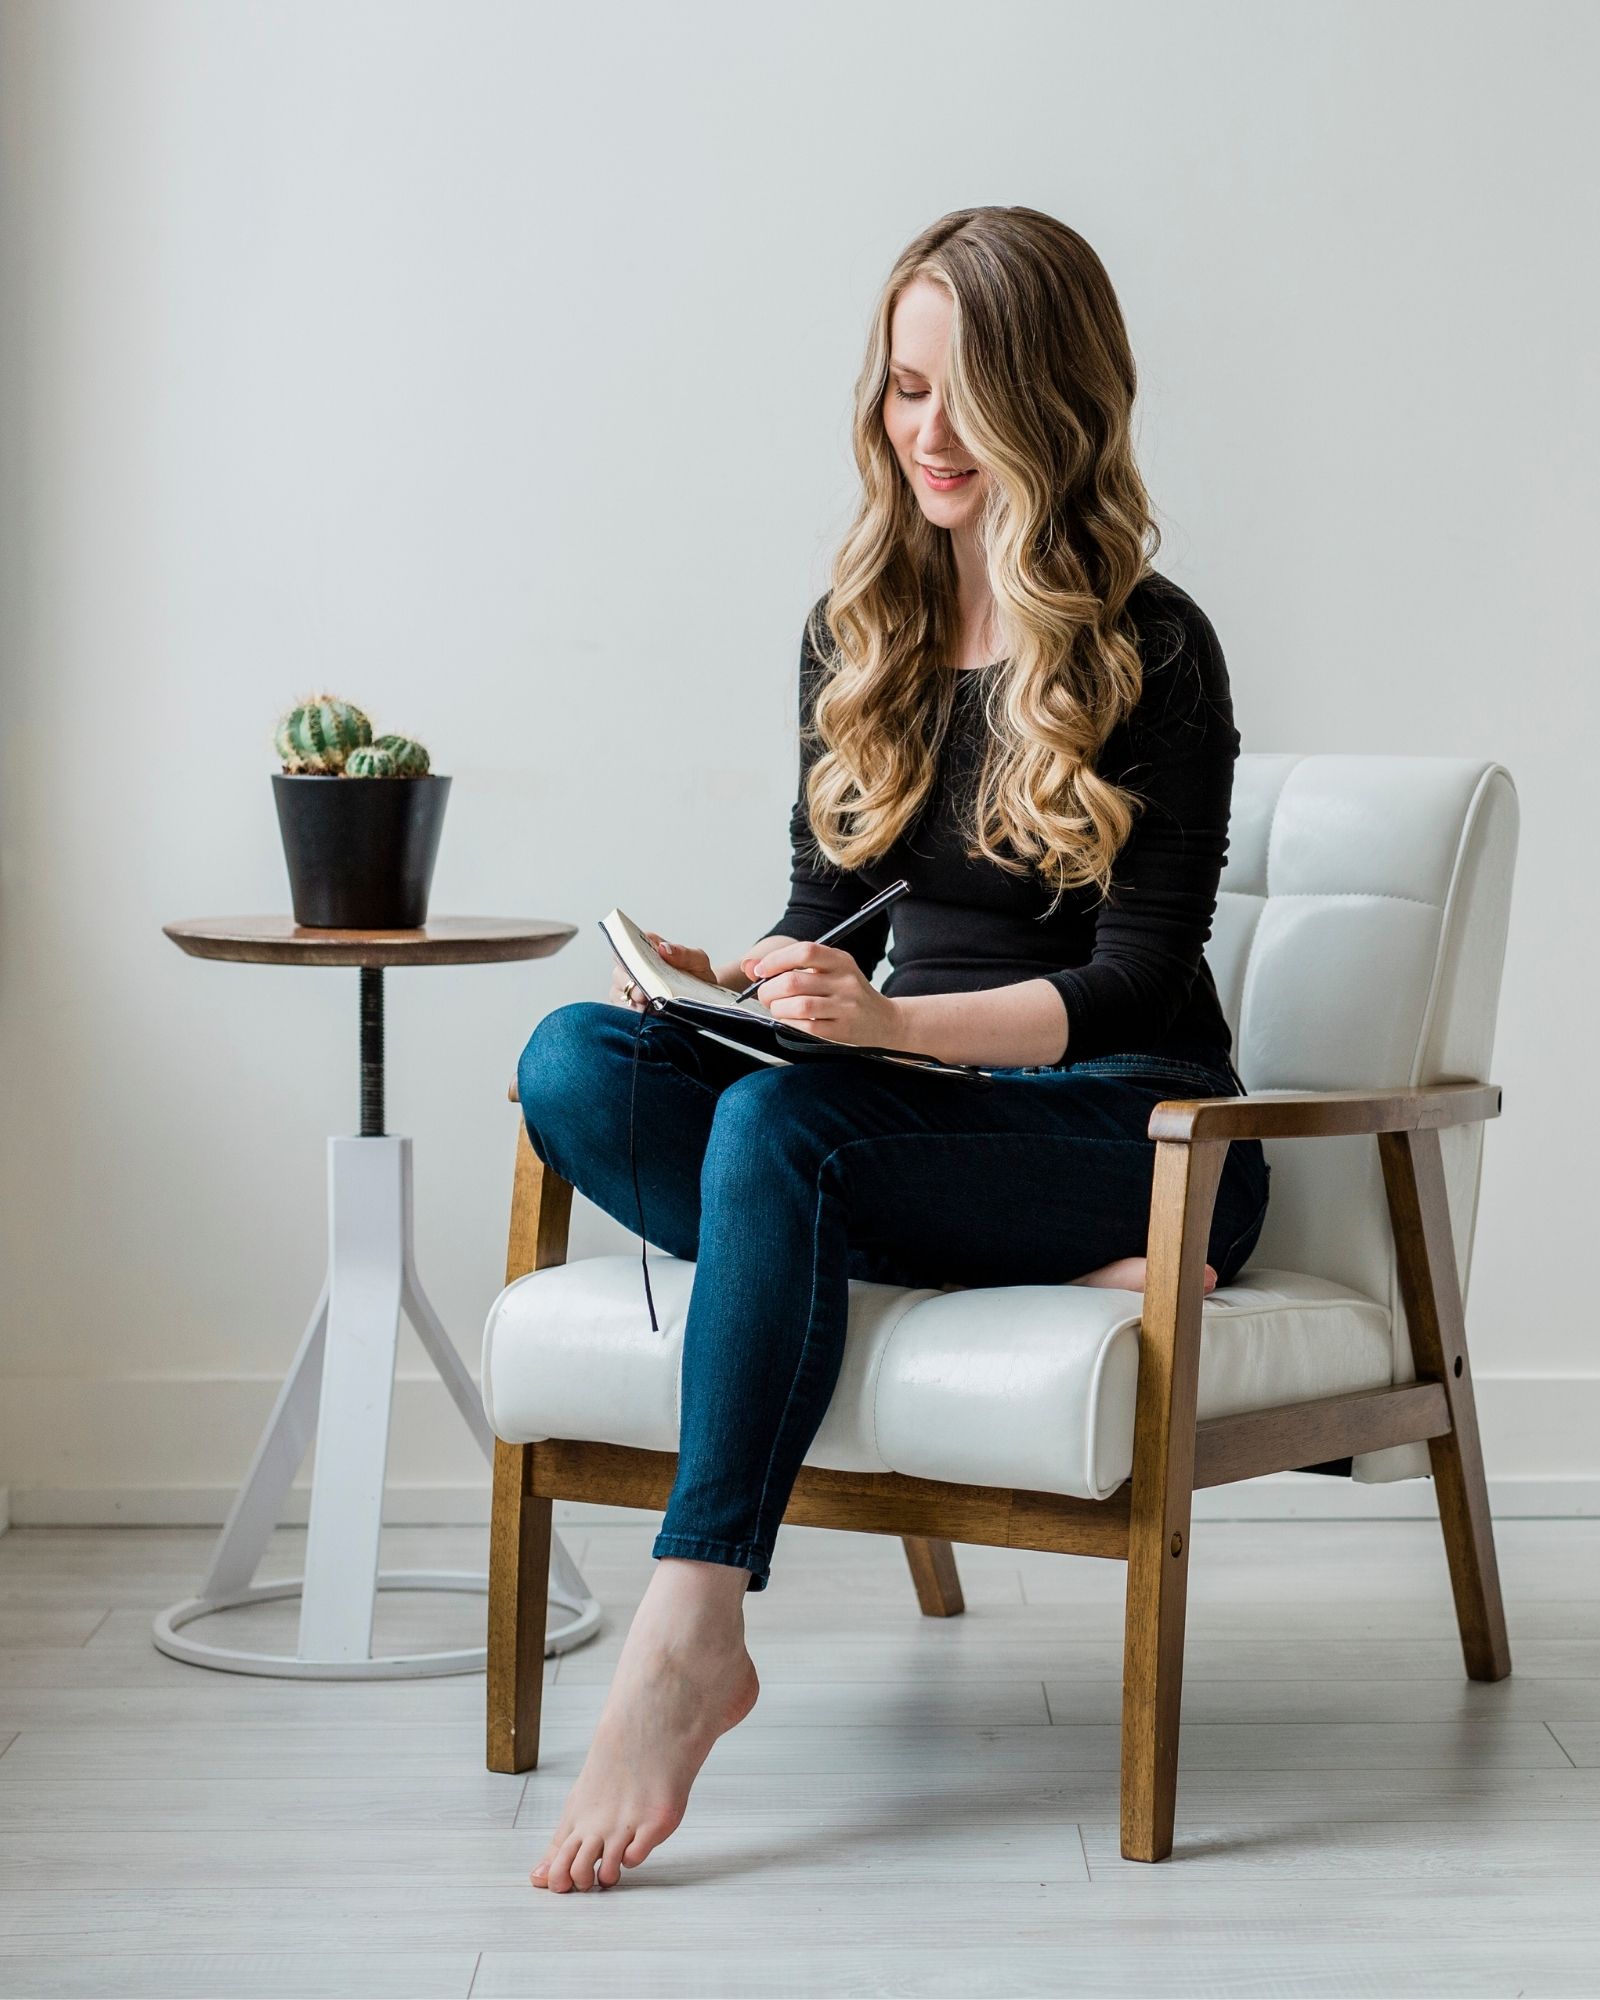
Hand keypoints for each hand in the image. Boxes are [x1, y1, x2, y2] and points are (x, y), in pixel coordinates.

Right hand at [608, 932, 721, 1011]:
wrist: (703, 1000)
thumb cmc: (697, 976)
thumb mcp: (698, 961)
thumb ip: (684, 953)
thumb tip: (664, 948)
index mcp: (648, 948)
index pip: (629, 943)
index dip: (630, 952)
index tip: (639, 963)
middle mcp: (634, 966)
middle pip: (621, 970)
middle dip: (632, 982)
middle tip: (644, 993)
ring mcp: (628, 986)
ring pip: (619, 991)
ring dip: (634, 1000)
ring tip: (650, 1007)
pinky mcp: (628, 1005)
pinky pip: (622, 1009)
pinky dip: (633, 1013)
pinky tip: (647, 1015)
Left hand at [742, 940, 907, 1048]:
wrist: (885, 1022)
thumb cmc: (848, 996)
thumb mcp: (831, 972)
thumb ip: (794, 966)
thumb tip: (751, 967)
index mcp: (840, 961)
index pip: (804, 951)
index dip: (776, 960)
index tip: (760, 971)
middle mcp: (845, 981)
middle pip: (794, 982)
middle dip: (769, 991)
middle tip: (766, 996)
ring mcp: (846, 1007)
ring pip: (798, 1006)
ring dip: (778, 1009)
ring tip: (778, 1010)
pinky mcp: (843, 1031)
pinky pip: (807, 1028)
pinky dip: (790, 1024)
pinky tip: (791, 1022)